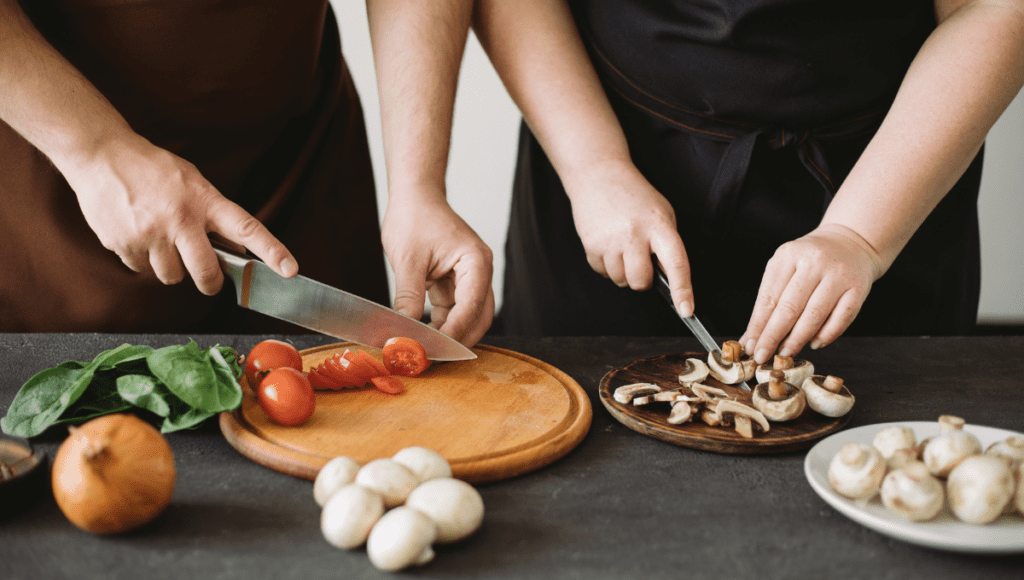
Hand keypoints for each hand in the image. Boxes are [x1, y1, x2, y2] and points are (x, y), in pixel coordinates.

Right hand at [65, 134, 296, 294]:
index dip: (272, 251)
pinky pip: (141, 270)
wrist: (100, 155)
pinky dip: (141, 259)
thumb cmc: (152, 169)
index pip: (247, 228)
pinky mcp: (123, 245)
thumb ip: (215, 216)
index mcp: (204, 200)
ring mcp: (150, 234)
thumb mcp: (193, 183)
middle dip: (209, 283)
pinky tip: (136, 234)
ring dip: (169, 267)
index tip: (290, 270)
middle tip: (207, 280)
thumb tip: (238, 251)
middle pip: (206, 273)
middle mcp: (180, 219)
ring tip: (158, 238)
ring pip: (171, 276)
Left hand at [381, 192, 493, 347]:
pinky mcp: (455, 283)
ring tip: (425, 350)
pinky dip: (441, 325)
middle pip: (479, 317)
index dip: (454, 332)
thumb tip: (403, 330)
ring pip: (467, 317)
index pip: (471, 306)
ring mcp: (469, 278)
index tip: (433, 350)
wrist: (414, 197)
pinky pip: (453, 311)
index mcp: (476, 262)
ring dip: (449, 335)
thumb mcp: (408, 259)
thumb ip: (408, 297)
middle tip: (432, 358)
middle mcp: (479, 272)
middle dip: (458, 340)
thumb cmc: (414, 217)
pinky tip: (423, 335)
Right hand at [565, 163, 693, 315]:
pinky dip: (607, 265)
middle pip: (641, 281)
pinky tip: (608, 244)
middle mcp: (634, 233)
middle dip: (642, 279)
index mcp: (659, 225)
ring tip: (622, 246)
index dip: (682, 290)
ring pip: (620, 280)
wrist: (599, 175)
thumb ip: (667, 245)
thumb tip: (669, 280)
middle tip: (641, 260)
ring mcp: (610, 240)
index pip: (676, 263)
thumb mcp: (661, 214)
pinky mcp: (591, 244)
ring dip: (623, 271)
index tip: (686, 310)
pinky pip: (602, 273)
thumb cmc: (635, 196)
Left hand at [740, 223, 884, 362]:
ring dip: (797, 339)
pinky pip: (842, 318)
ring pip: (815, 315)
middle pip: (789, 307)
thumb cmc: (810, 261)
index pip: (769, 297)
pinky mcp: (858, 288)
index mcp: (789, 255)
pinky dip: (827, 335)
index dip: (757, 326)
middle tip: (762, 356)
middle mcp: (814, 263)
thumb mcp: (786, 268)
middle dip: (773, 336)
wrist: (850, 243)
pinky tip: (815, 344)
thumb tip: (752, 337)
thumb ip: (770, 299)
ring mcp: (838, 275)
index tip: (748, 346)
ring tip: (785, 353)